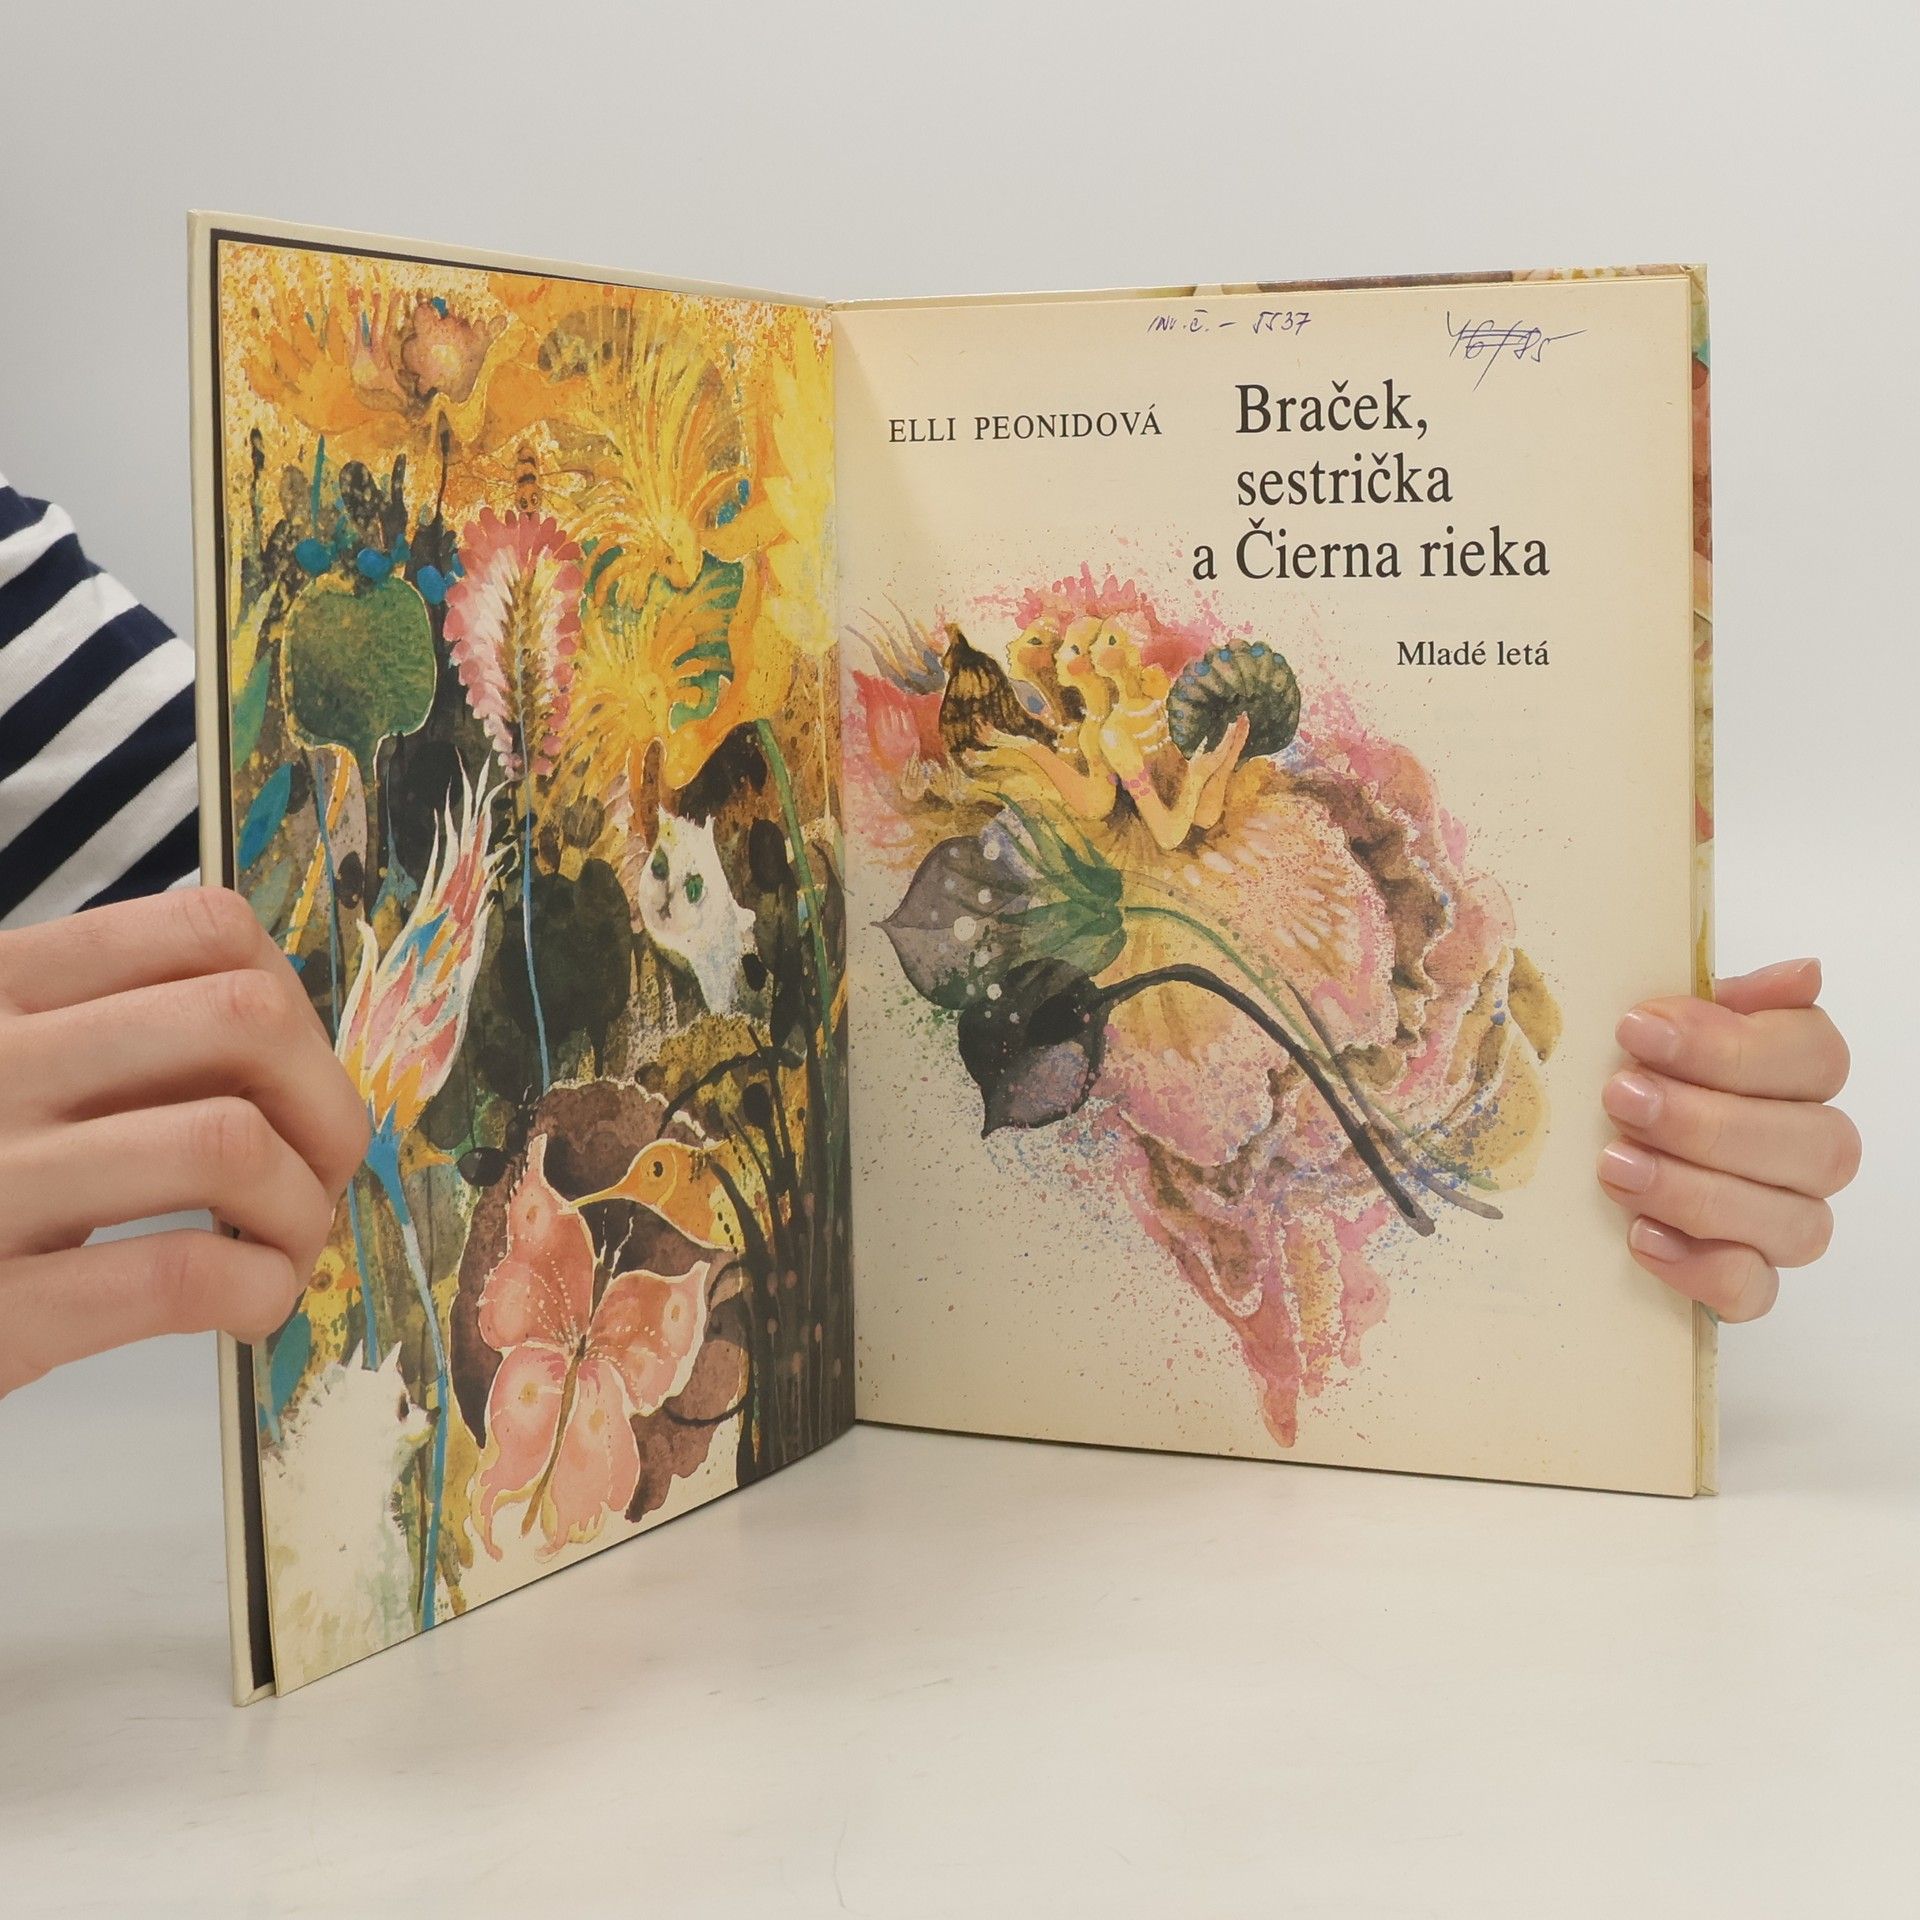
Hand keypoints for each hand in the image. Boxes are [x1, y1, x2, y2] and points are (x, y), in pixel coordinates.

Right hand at [0, 888, 368, 1396]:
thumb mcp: (15, 1076)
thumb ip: (120, 1042)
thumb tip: (294, 1053)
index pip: (206, 928)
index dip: (296, 1004)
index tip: (297, 1078)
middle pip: (245, 1022)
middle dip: (327, 1105)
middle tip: (321, 1172)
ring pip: (227, 1143)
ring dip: (300, 1206)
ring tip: (283, 1246)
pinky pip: (176, 1274)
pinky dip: (257, 1289)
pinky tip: (249, 1305)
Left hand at [1597, 957, 1858, 1320]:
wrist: (1579, 1150)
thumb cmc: (1632, 1072)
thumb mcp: (1658, 1024)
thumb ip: (1723, 1000)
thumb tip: (1805, 974)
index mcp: (1797, 1074)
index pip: (1816, 1058)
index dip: (1731, 1046)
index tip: (1637, 1028)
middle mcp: (1810, 1150)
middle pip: (1815, 1144)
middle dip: (1708, 1120)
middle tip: (1621, 1097)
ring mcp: (1785, 1220)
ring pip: (1795, 1223)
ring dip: (1698, 1191)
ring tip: (1615, 1165)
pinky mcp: (1745, 1281)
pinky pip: (1753, 1293)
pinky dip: (1700, 1268)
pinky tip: (1641, 1236)